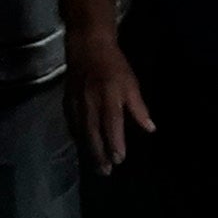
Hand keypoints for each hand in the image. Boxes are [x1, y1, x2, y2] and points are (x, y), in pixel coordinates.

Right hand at [66, 42, 154, 176]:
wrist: (87, 45)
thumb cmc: (114, 65)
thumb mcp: (131, 83)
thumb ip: (138, 107)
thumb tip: (150, 128)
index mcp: (109, 96)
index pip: (111, 123)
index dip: (114, 142)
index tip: (119, 159)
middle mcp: (91, 102)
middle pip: (93, 132)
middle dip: (99, 153)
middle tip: (105, 171)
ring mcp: (77, 102)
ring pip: (81, 131)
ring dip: (88, 150)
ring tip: (94, 166)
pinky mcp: (68, 101)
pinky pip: (72, 123)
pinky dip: (77, 137)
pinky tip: (82, 147)